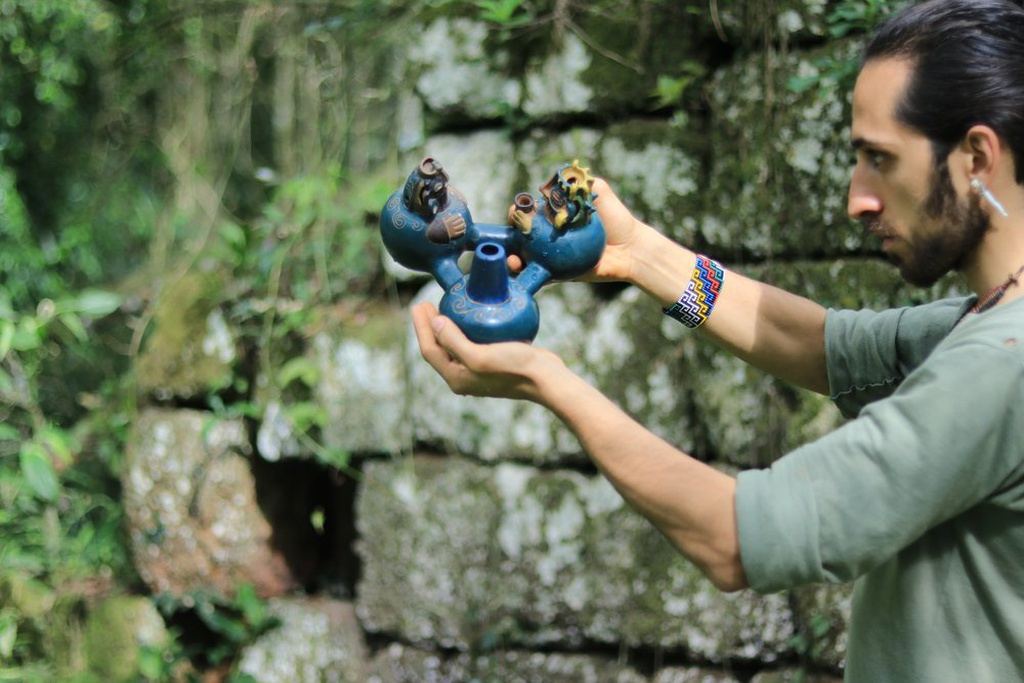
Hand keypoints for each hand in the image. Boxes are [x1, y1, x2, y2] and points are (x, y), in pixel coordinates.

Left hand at [412, 301, 565, 402]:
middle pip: (439, 348)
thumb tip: (434, 323)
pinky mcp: (492, 361)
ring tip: (443, 306)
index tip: (419, 304)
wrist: (546, 379)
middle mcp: (464, 376)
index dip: (421, 327)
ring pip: (454, 344)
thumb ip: (453, 341)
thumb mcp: (479, 355)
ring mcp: (478, 370)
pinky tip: (469, 315)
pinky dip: (465, 328)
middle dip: (430, 326)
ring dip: (446, 326)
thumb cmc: (514, 368)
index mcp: (456, 378)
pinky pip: (471, 342)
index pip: (429, 350)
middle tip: (426, 303)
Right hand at [504, 177, 649, 280]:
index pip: (528, 212)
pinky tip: (522, 274)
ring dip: (513, 259)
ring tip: (513, 259)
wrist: (630, 248)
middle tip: (514, 234)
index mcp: (553, 216)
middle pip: (521, 236)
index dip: (518, 211)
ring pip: (524, 258)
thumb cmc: (615, 219)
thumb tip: (557, 178)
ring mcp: (551, 256)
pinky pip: (539, 276)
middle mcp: (548, 236)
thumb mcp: (598, 191)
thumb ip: (579, 181)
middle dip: (509, 235)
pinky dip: (528, 277)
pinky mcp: (557, 274)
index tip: (517, 210)